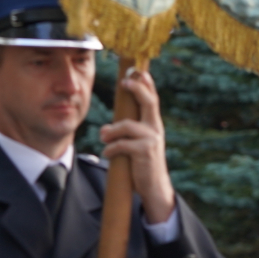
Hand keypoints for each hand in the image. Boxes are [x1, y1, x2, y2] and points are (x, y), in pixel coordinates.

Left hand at [98, 69, 175, 225]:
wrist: (153, 187)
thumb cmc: (141, 164)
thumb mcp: (136, 144)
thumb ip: (127, 133)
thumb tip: (107, 127)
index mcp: (152, 124)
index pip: (152, 99)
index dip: (146, 84)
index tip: (138, 70)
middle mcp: (155, 129)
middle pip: (149, 102)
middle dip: (137, 90)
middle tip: (125, 82)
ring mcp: (152, 140)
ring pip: (127, 126)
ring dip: (110, 131)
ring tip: (102, 137)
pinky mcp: (145, 152)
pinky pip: (122, 145)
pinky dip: (111, 149)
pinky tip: (108, 155)